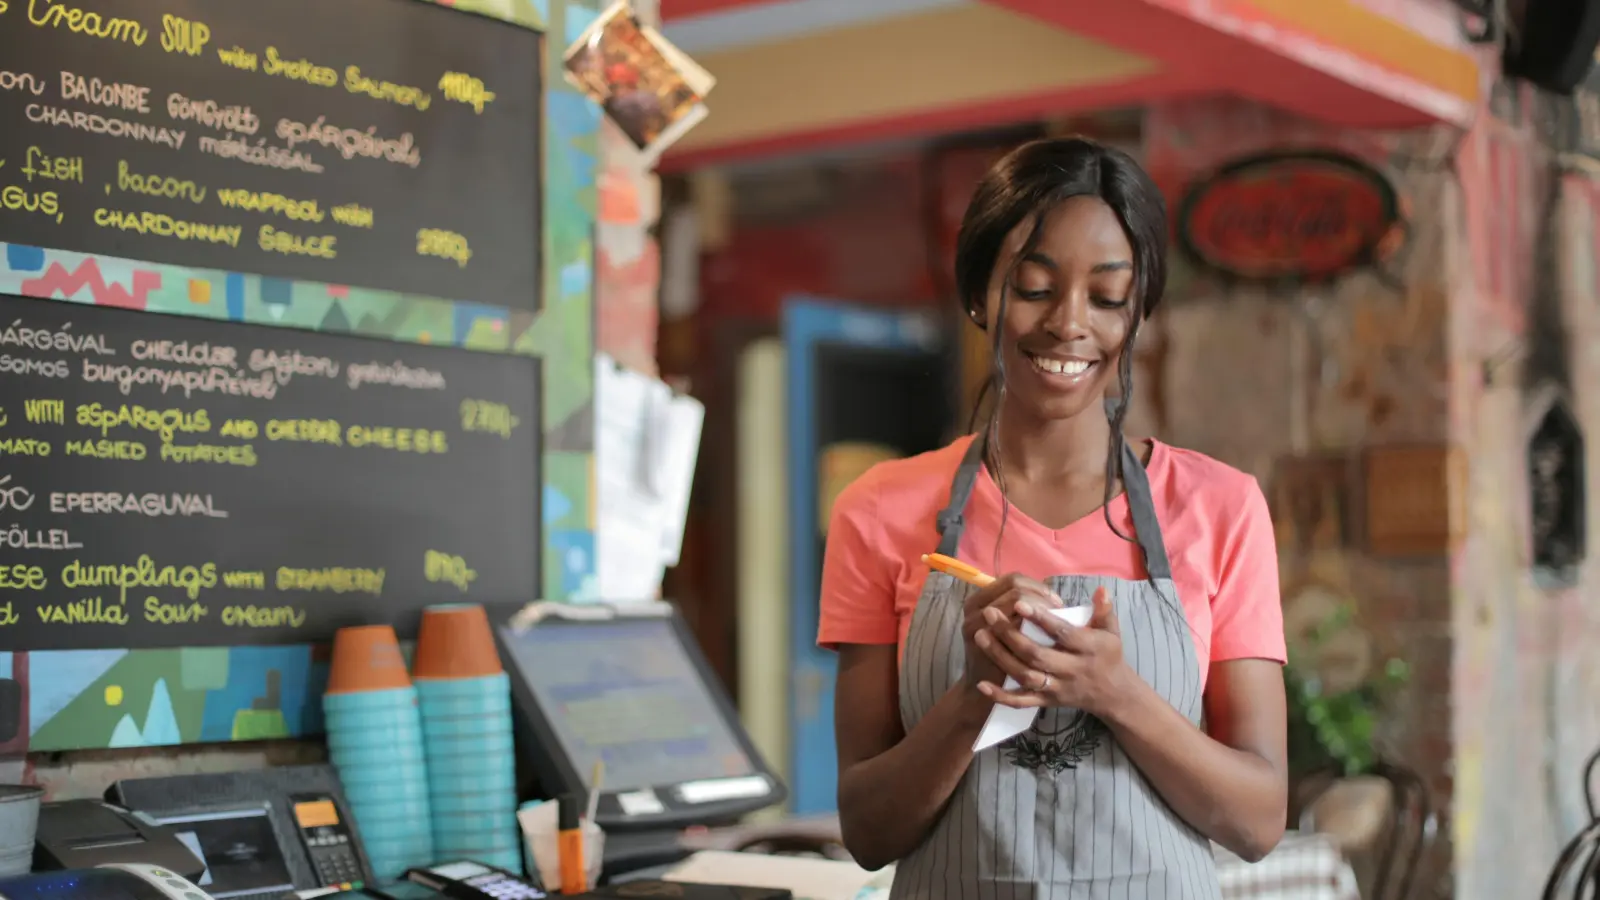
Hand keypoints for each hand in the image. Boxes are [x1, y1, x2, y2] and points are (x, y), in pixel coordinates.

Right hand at [960, 573, 1061, 694]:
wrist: (983, 686)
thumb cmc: (1000, 653)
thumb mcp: (1001, 624)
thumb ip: (1017, 607)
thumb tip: (1051, 596)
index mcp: (977, 599)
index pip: (1012, 579)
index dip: (1037, 587)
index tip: (1054, 601)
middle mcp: (975, 609)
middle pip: (1016, 590)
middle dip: (1042, 598)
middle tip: (1058, 611)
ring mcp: (979, 626)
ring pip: (1018, 606)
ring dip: (1041, 612)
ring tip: (1056, 622)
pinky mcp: (988, 644)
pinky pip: (1017, 628)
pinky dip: (1035, 629)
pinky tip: (1049, 638)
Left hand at [972, 586, 1132, 717]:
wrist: (1112, 694)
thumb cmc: (1108, 655)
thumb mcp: (1111, 631)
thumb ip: (1104, 610)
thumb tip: (1101, 589)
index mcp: (1089, 649)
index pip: (1062, 633)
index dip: (1041, 619)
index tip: (1019, 603)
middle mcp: (1072, 670)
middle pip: (1037, 655)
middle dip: (1010, 635)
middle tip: (989, 614)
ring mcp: (1058, 688)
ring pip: (1025, 676)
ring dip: (1001, 658)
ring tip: (980, 635)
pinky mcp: (1047, 702)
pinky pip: (1022, 702)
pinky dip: (1002, 696)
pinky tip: (982, 685)